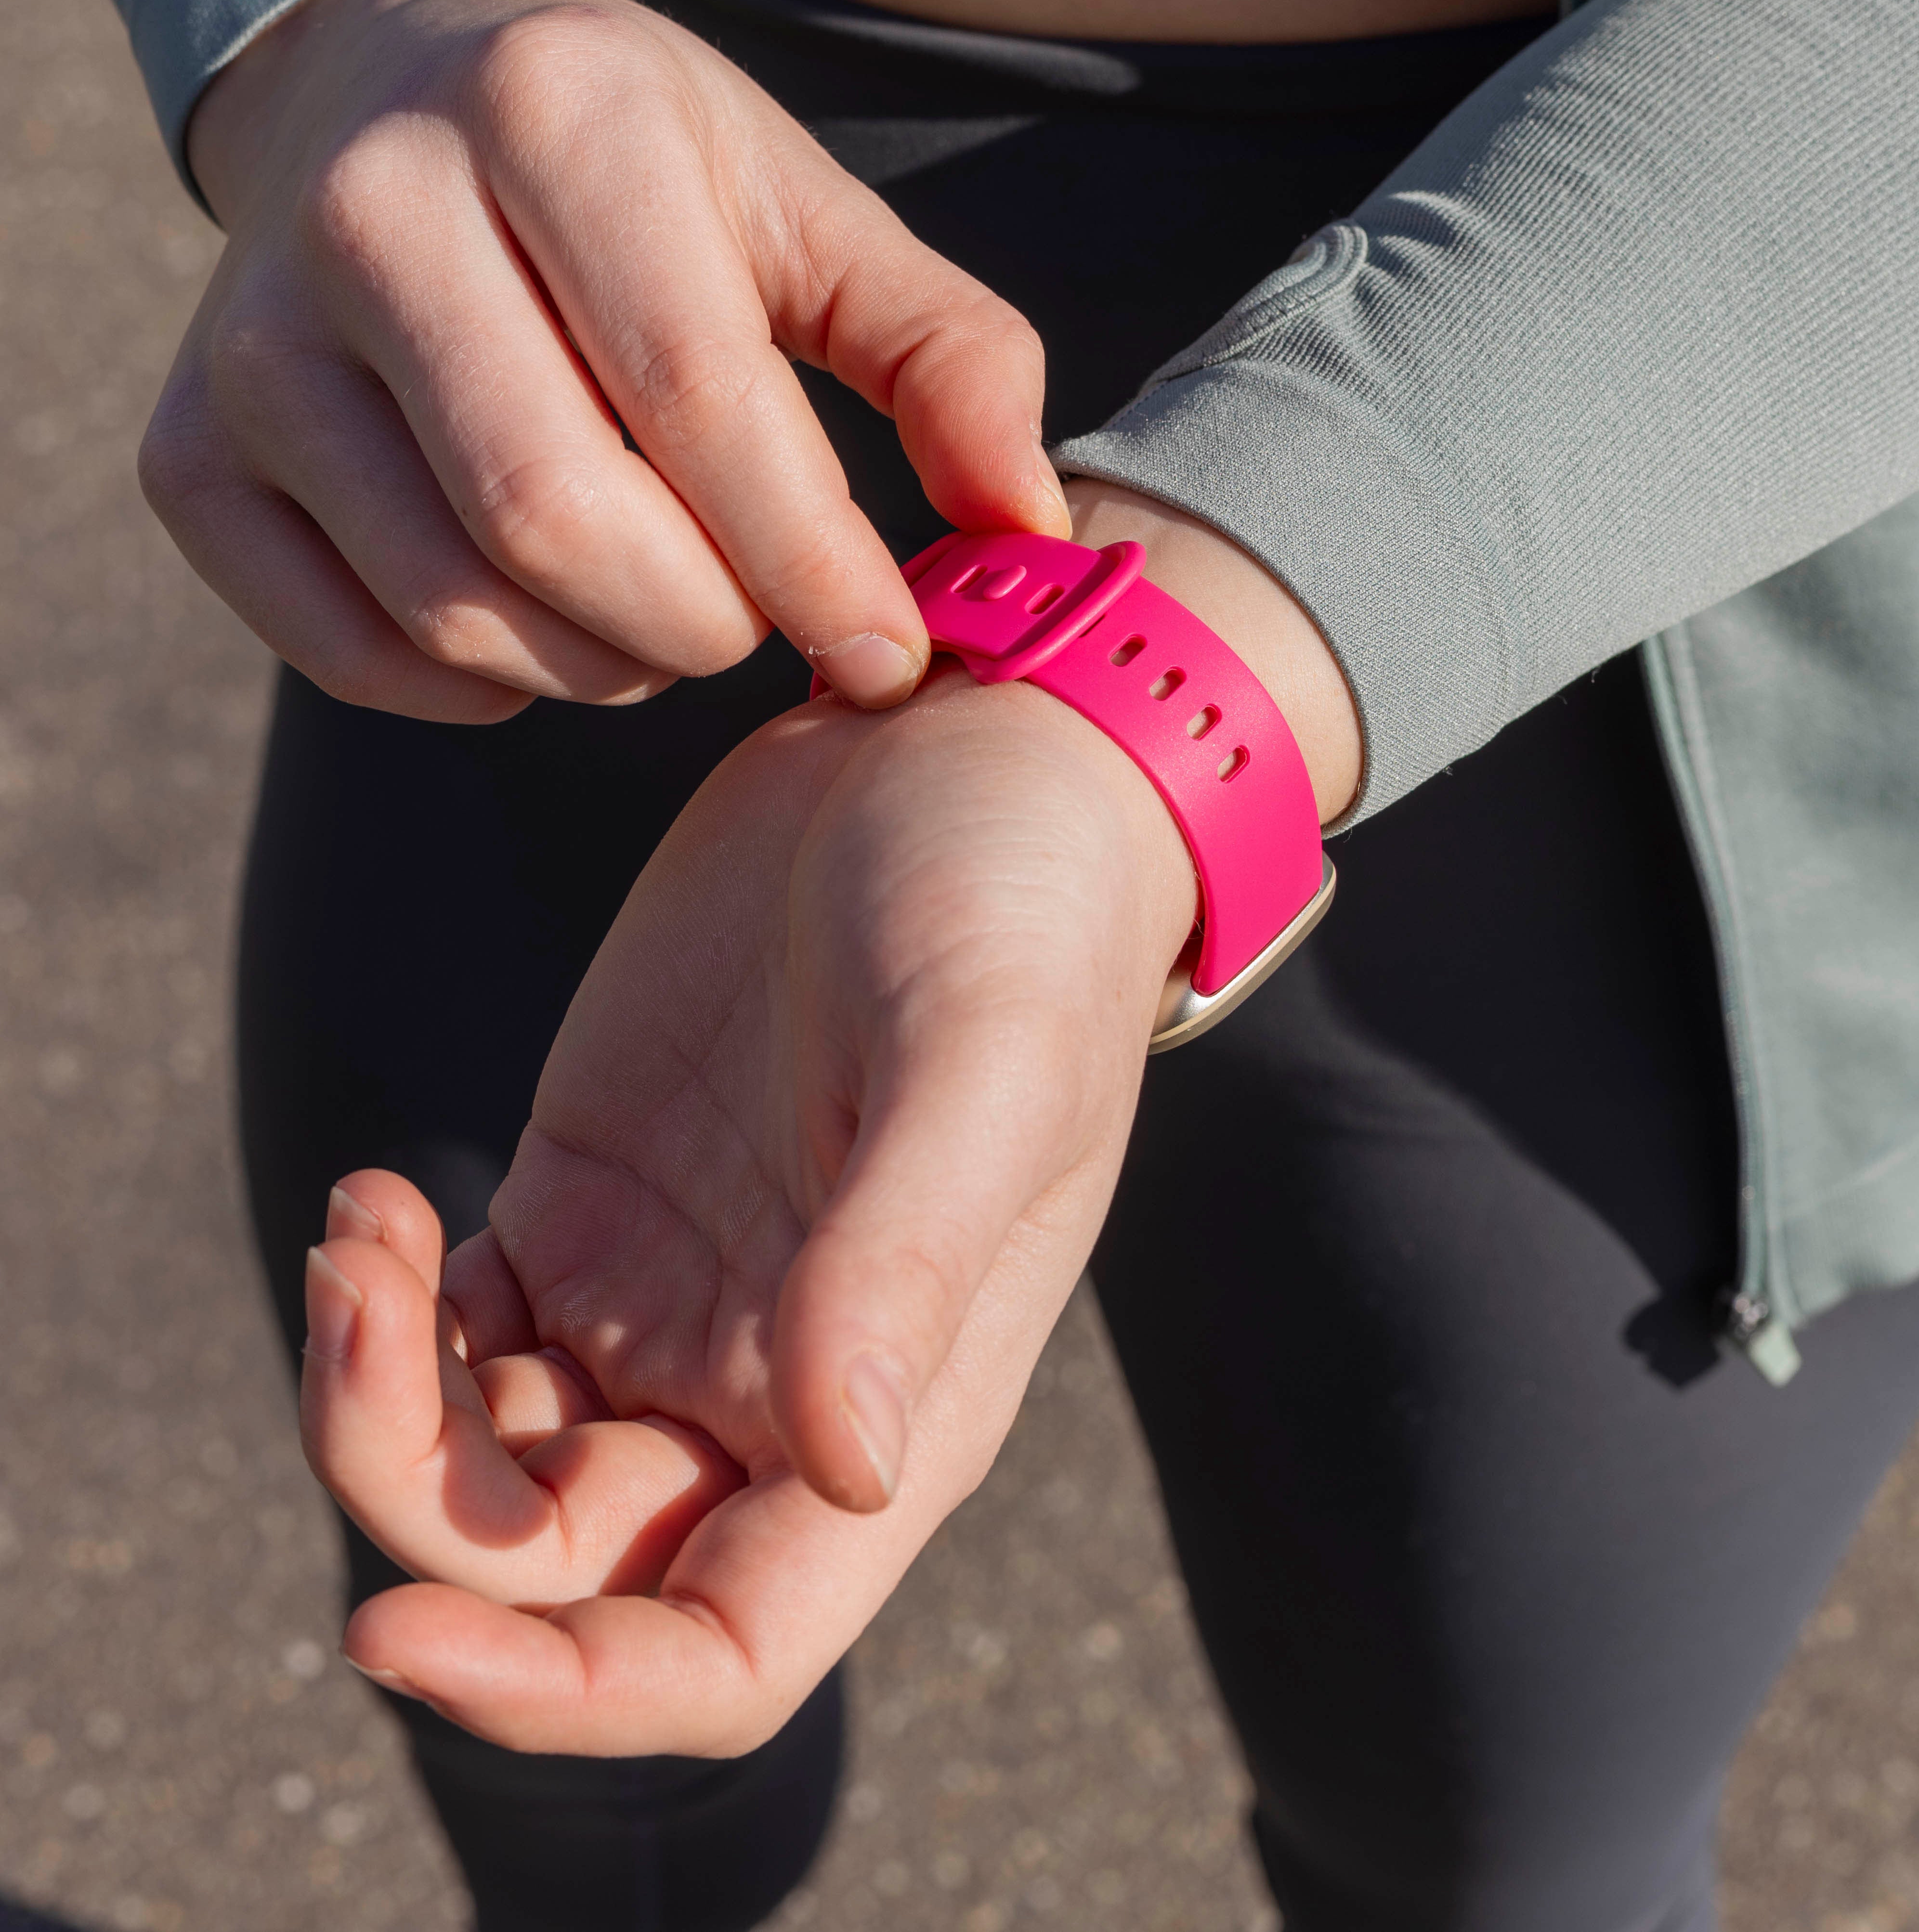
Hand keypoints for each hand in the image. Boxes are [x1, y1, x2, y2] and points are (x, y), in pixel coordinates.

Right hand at [140, 0, 1067, 720]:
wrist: (391, 114)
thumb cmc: (632, 186)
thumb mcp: (806, 220)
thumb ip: (947, 358)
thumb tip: (1031, 534)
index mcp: (555, 119)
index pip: (697, 397)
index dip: (812, 565)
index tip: (889, 656)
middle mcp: (374, 212)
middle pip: (556, 518)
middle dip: (698, 622)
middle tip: (751, 615)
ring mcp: (256, 345)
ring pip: (459, 607)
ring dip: (601, 663)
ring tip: (657, 604)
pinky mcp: (195, 459)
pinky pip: (360, 655)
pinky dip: (483, 685)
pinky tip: (539, 613)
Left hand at [298, 490, 1358, 1757]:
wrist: (974, 765)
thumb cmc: (1023, 920)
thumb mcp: (986, 1069)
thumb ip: (909, 1259)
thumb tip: (844, 1467)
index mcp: (888, 1414)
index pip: (719, 1647)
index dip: (565, 1694)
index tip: (395, 1629)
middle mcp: (771, 1387)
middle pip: (552, 1559)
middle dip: (411, 1492)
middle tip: (353, 1301)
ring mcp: (672, 1293)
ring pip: (479, 1453)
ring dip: (375, 1389)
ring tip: (362, 1232)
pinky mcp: (598, 1194)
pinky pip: (457, 1324)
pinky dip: (388, 1299)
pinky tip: (376, 1200)